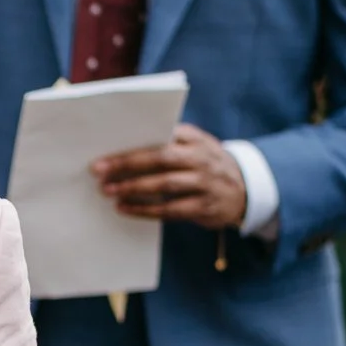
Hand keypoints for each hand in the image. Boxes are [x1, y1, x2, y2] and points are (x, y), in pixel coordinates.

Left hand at [92, 123, 246, 228]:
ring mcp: (204, 183)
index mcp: (195, 138)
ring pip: (165, 184)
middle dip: (127, 164)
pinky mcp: (203, 207)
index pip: (161, 135)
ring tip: (109, 191)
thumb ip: (169, 142)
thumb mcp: (196, 146)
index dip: (133, 143)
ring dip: (133, 188)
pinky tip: (125, 208)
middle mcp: (201, 158)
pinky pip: (170, 210)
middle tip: (99, 171)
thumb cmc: (206, 165)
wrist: (246, 191)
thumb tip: (124, 145)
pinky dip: (145, 210)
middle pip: (160, 158)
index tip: (105, 149)